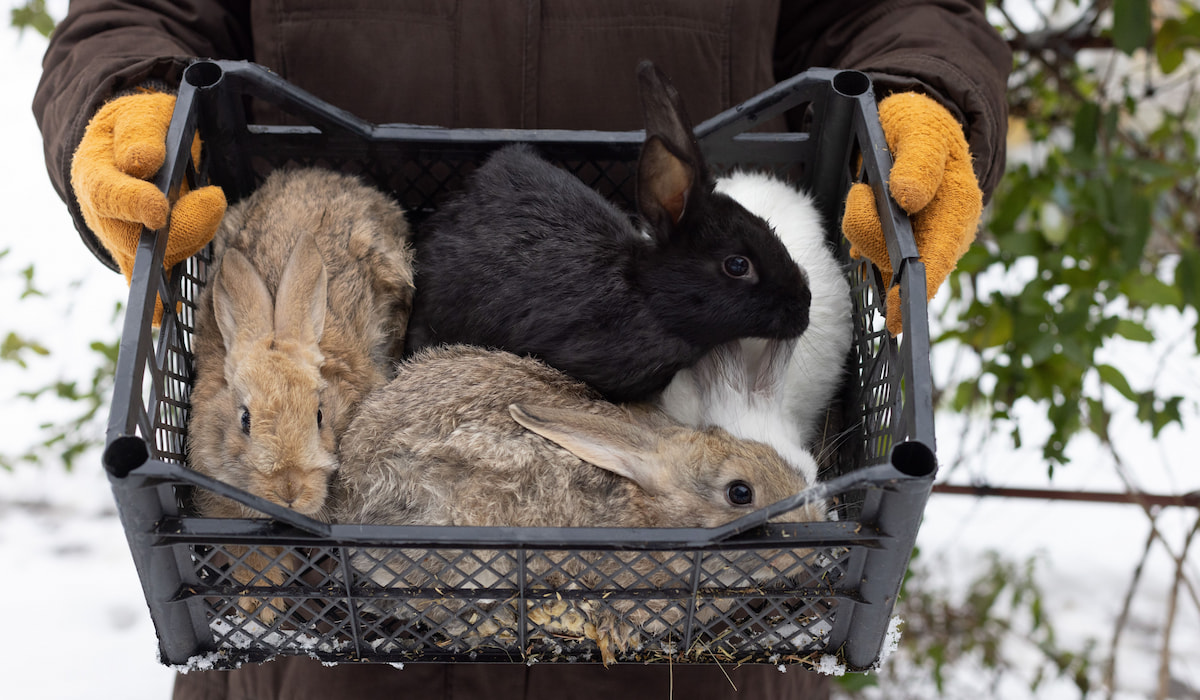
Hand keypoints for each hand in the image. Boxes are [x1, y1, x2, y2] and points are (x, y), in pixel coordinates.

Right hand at [70, 91, 225, 322]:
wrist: (138, 143)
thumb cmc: (143, 128)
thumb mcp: (141, 113)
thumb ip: (140, 133)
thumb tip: (142, 162)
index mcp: (94, 174)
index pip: (107, 194)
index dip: (132, 204)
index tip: (158, 209)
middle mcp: (104, 216)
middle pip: (134, 238)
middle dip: (181, 226)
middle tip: (213, 199)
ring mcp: (122, 241)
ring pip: (153, 261)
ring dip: (190, 241)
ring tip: (211, 202)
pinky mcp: (142, 258)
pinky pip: (150, 282)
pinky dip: (160, 302)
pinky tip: (171, 312)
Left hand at [841, 91, 982, 335]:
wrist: (914, 128)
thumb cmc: (921, 127)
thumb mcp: (921, 130)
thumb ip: (919, 161)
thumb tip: (908, 197)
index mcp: (958, 208)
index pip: (938, 257)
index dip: (917, 287)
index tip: (897, 313)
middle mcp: (942, 233)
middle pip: (895, 260)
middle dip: (868, 232)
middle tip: (864, 190)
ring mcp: (919, 241)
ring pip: (875, 255)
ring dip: (861, 225)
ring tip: (868, 189)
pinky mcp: (897, 243)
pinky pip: (869, 251)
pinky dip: (859, 233)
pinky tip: (864, 207)